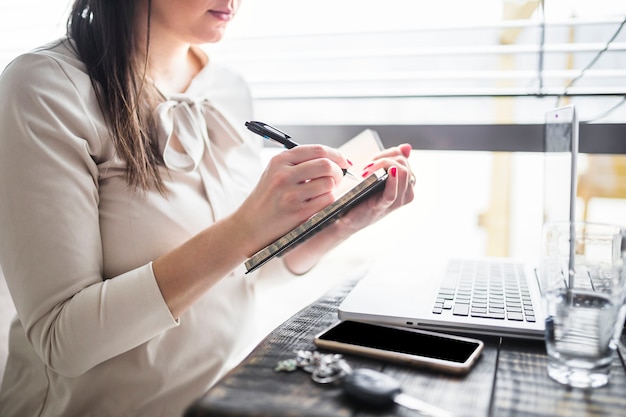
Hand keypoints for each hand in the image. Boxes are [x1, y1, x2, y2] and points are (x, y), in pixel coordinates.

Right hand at [235, 144, 351, 255]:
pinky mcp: (298, 212)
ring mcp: (291, 194)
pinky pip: (326, 200)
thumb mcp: (276, 173)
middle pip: (326, 165)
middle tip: (337, 178)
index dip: (336, 155)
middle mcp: (284, 175)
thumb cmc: (268, 198)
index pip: (317, 150)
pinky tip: (319, 202)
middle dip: (338, 171)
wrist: (250, 225)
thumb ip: (300, 163)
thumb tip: (334, 160)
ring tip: (325, 192)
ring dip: (333, 188)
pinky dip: (329, 200)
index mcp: (280, 161)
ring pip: (329, 183)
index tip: (344, 161)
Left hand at [333, 143, 414, 235]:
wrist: (349, 218)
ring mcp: (397, 201)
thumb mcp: (380, 176)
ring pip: (401, 172)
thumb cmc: (364, 197)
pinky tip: (389, 172)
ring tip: (366, 171)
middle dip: (383, 159)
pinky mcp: (383, 207)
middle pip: (403, 163)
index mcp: (407, 184)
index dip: (388, 153)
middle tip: (366, 167)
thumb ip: (393, 161)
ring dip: (382, 165)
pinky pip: (392, 193)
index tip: (373, 159)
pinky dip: (392, 181)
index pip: (403, 158)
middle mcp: (407, 193)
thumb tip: (407, 147)